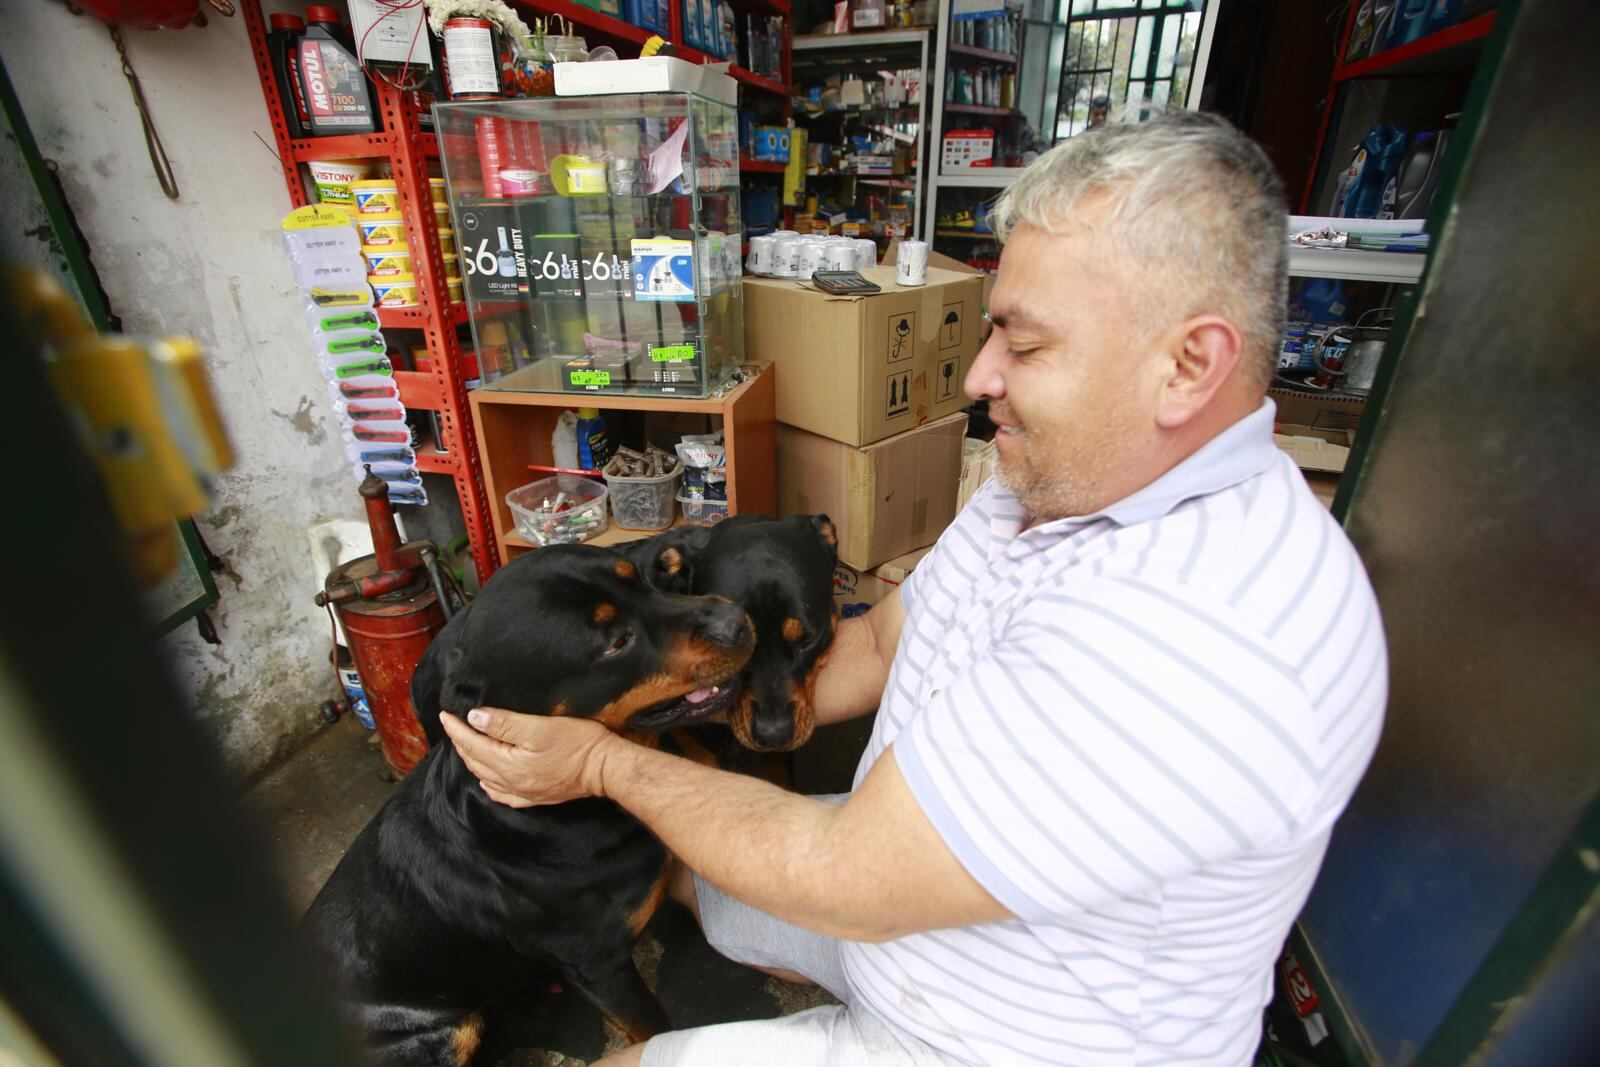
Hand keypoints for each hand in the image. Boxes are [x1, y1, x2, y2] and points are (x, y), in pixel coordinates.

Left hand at [438, 708, 615, 807]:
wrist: (605, 768)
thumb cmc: (577, 743)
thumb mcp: (539, 727)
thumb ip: (504, 724)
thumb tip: (474, 718)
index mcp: (508, 764)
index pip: (473, 744)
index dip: (457, 729)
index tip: (445, 714)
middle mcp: (511, 783)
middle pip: (476, 761)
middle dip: (461, 742)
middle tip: (453, 725)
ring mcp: (523, 793)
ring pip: (486, 777)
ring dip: (472, 760)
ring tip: (466, 744)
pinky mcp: (535, 797)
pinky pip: (502, 794)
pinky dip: (489, 783)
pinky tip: (488, 779)